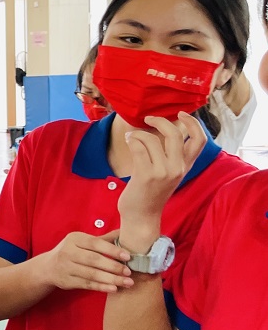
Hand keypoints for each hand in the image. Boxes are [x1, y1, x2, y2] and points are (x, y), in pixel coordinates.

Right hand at [38, 231, 132, 291]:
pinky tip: (114, 288)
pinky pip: (87, 284)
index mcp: (74, 239)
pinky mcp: (66, 281)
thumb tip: (124, 232)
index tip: (128, 256)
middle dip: (113, 266)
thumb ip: (102, 239)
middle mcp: (68, 252)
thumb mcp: (82, 242)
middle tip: (129, 272)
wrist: (48, 267)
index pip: (95, 244)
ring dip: (111, 279)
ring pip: (91, 274)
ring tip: (127, 282)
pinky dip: (101, 287)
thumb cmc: (71, 252)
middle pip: (93, 260)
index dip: (112, 250)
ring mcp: (66, 267)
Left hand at [119, 113, 205, 249]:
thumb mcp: (167, 173)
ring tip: (131, 136)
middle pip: (175, 134)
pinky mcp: (146, 175)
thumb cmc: (150, 191)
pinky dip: (131, 140)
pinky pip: (138, 147)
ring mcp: (163, 172)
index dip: (193, 123)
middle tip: (148, 119)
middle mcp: (178, 168)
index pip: (200, 140)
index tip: (180, 114)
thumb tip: (163, 127)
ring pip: (151, 139)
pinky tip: (128, 141)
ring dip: (137, 133)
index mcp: (186, 166)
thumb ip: (170, 154)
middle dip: (160, 121)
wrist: (141, 216)